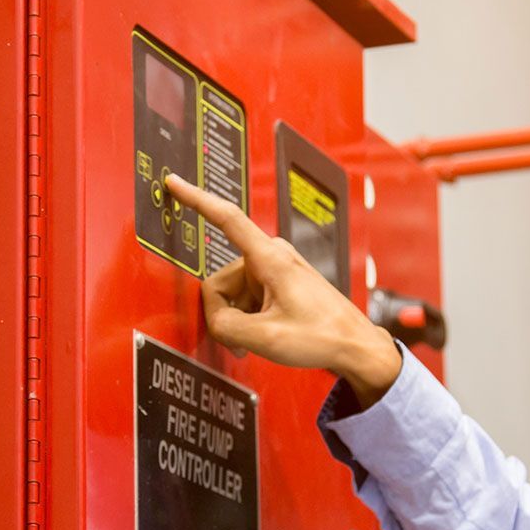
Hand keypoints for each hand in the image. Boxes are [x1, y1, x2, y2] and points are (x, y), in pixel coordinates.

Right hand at [164, 173, 400, 406]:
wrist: (354, 346)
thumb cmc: (323, 336)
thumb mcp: (265, 339)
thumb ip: (226, 326)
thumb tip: (215, 319)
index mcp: (269, 259)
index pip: (226, 219)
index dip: (196, 200)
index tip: (175, 183)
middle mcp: (272, 255)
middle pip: (221, 279)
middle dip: (225, 312)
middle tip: (243, 340)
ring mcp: (277, 267)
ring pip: (233, 291)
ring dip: (238, 319)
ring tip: (259, 340)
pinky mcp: (280, 280)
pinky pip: (247, 296)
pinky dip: (249, 318)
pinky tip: (263, 334)